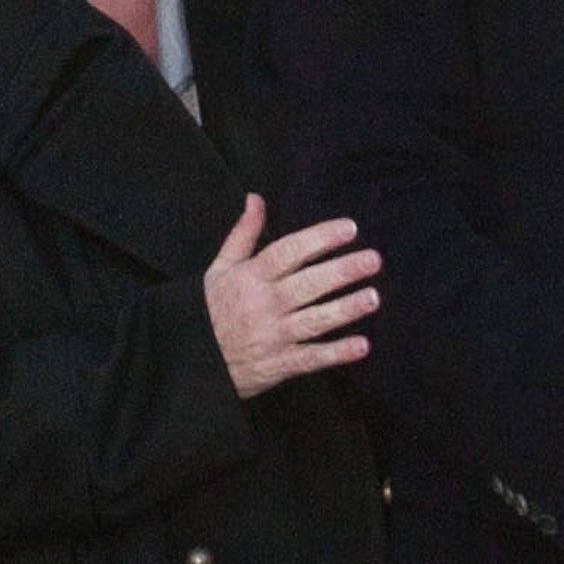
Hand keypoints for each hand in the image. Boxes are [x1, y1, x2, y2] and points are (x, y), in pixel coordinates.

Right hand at [204, 194, 380, 398]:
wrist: (189, 359)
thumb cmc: (209, 309)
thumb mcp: (220, 267)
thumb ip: (243, 234)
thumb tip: (256, 198)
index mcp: (251, 277)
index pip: (289, 251)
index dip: (320, 238)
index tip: (350, 228)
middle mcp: (264, 304)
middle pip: (307, 284)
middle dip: (342, 271)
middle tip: (373, 260)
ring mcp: (272, 336)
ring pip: (314, 320)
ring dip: (345, 309)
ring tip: (373, 297)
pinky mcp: (278, 365)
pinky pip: (310, 358)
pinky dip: (335, 354)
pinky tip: (361, 345)